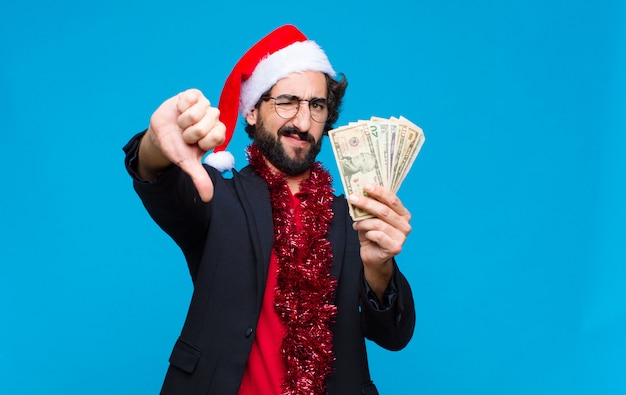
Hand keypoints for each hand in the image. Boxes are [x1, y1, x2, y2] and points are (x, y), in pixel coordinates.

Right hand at [139, 89, 225, 201]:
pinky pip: (193, 96)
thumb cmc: (177, 148)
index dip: (203, 140)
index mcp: (217, 134)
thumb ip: (200, 179)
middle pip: (210, 121)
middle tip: (185, 134)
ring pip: (201, 109)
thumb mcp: (187, 163)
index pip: (219, 134)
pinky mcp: (194, 95)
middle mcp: (214, 119)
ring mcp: (205, 106)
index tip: (194, 144)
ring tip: (181, 123)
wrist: (160, 134)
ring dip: (185, 119)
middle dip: (192, 131)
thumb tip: (208, 199)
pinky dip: (182, 105)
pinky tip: (179, 110)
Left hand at [349, 184, 411, 298]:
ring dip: (363, 223)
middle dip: (366, 203)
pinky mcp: (396, 248)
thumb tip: (358, 192)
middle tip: (352, 198)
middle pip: (384, 210)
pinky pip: (378, 236)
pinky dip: (368, 234)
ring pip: (378, 224)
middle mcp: (405, 225)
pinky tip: (365, 235)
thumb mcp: (370, 218)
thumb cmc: (372, 234)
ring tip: (356, 224)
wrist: (373, 257)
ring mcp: (402, 237)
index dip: (379, 192)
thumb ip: (369, 207)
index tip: (366, 185)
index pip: (392, 199)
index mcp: (402, 214)